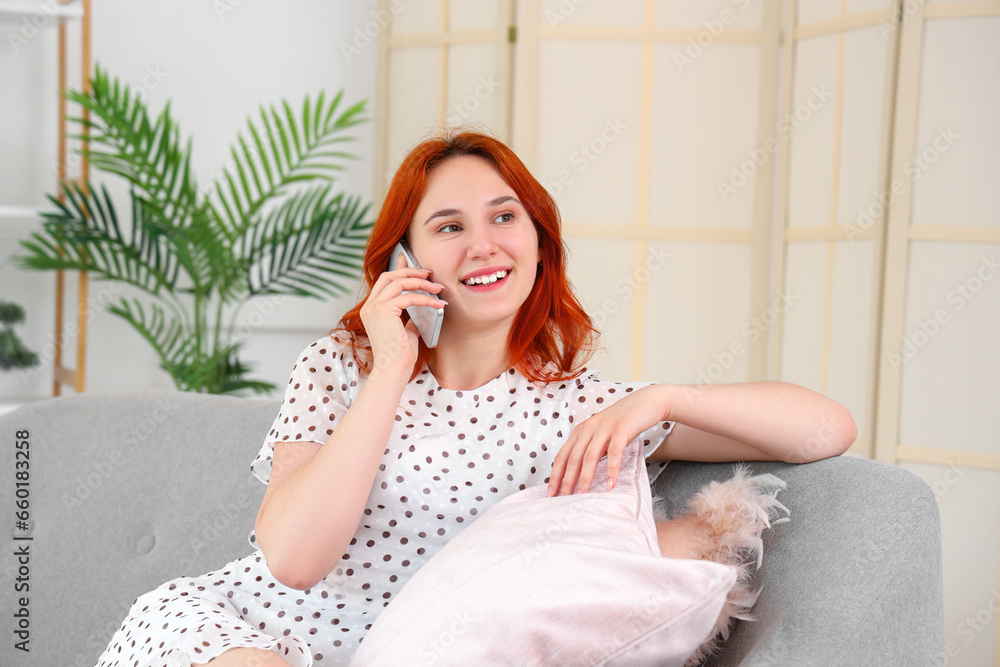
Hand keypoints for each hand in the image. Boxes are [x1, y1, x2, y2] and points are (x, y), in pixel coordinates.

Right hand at [359, 253, 446, 375]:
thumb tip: (420, 307)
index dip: (398, 269)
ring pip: (398, 283)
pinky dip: (425, 298)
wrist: (394, 369)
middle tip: (429, 273)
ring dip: (421, 282)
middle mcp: (370, 306)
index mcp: (372, 309)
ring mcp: (374, 307)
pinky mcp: (383, 311)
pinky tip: (437, 304)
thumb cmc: (400, 355)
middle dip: (410, 272)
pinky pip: (408, 297)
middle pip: (389, 277)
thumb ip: (408, 317)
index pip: (385, 282)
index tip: (408, 259)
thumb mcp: (405, 330)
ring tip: (438, 288)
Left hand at [547, 386, 664, 496]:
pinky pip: (615, 453)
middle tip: (563, 499)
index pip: (563, 455)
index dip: (555, 475)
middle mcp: (589, 428)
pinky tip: (610, 485)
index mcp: (581, 430)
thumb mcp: (602, 433)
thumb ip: (591, 448)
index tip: (550, 493)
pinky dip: (612, 470)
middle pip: (573, 458)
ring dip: (585, 477)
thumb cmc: (624, 422)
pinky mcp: (622, 429)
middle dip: (567, 480)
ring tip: (582, 495)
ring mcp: (605, 428)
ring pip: (590, 456)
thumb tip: (581, 474)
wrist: (646, 402)